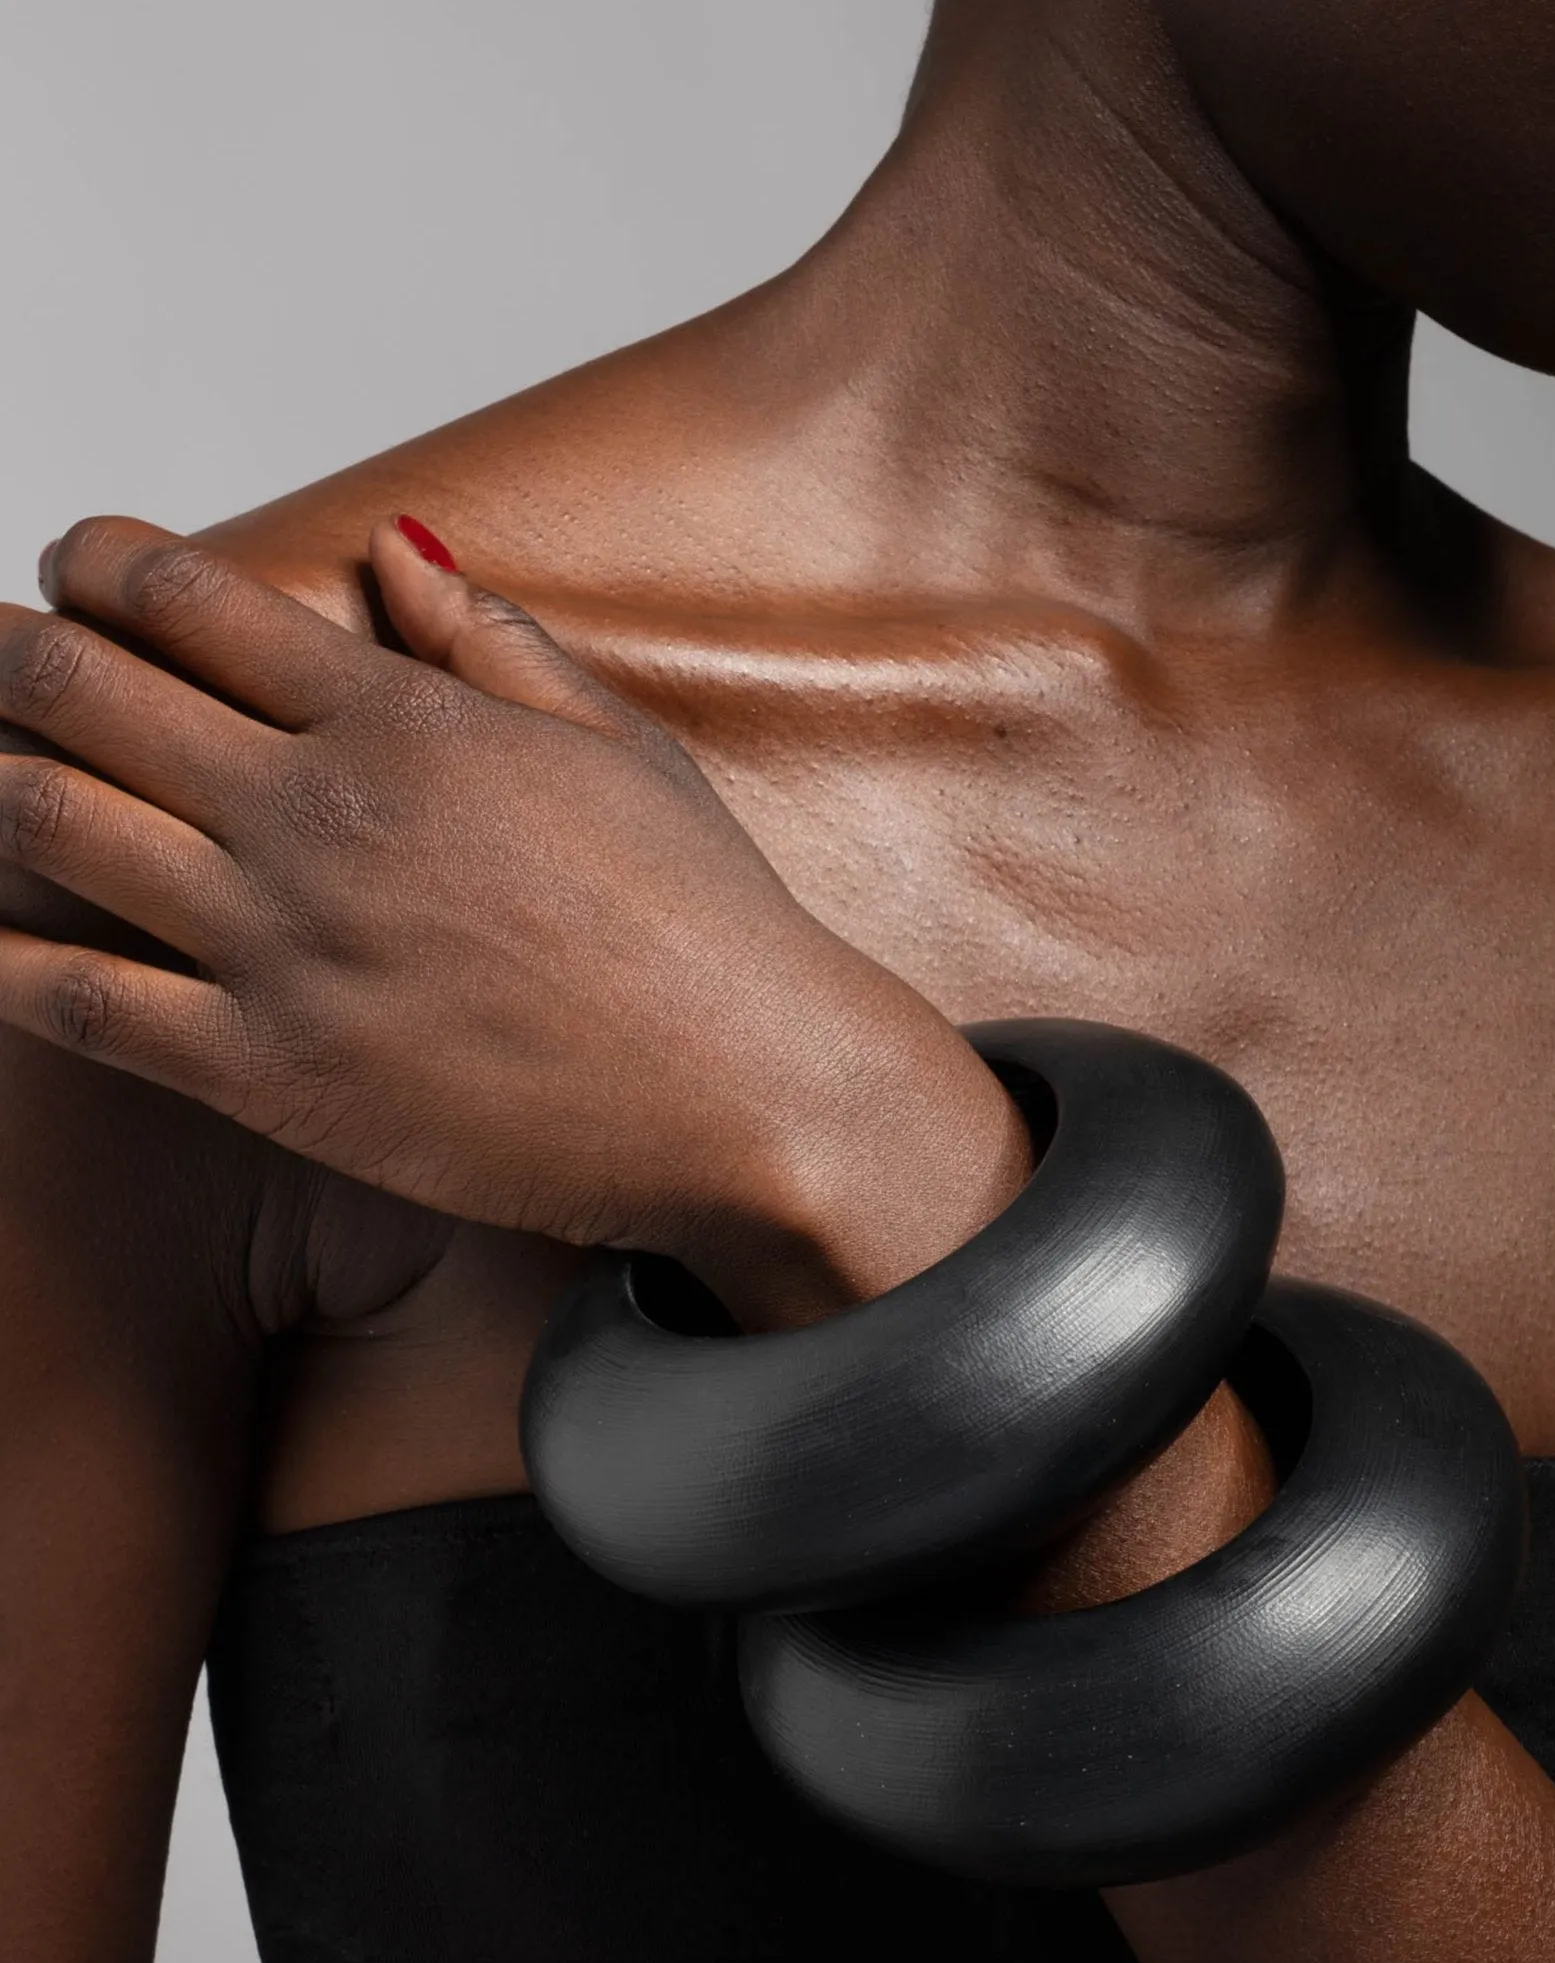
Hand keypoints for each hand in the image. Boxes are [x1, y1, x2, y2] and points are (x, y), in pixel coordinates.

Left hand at [0, 517, 1025, 1322]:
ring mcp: (285, 947)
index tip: (76, 565)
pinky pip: (81, 1002)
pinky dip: (5, 958)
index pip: (187, 596)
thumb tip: (398, 543)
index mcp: (402, 722)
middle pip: (82, 692)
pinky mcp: (271, 1074)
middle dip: (6, 654)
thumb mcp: (616, 742)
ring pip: (51, 826)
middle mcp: (321, 817)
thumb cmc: (701, 922)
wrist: (749, 1094)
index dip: (99, 561)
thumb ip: (489, 639)